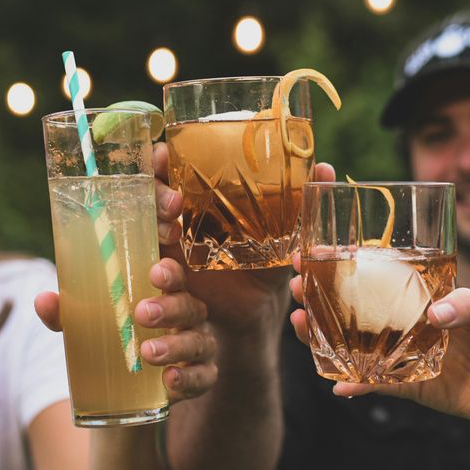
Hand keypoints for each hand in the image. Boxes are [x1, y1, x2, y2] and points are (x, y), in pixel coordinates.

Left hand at [34, 256, 214, 403]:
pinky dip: (188, 378)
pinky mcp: (201, 376)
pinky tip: (170, 379)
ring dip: (175, 345)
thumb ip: (69, 314)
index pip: (174, 275)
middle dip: (170, 307)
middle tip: (142, 313)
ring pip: (198, 341)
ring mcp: (198, 346)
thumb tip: (43, 300)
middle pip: (190, 305)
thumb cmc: (112, 342)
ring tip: (147, 351)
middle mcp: (187, 316)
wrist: (124, 393)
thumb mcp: (88, 326)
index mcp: (165, 294)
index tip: (154, 271)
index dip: (171, 271)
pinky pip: (203, 377)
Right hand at [147, 144, 335, 335]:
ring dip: (152, 229)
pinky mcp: (165, 279)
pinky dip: (153, 271)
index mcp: (199, 195)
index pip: (168, 163)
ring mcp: (165, 247)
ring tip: (170, 238)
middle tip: (174, 206)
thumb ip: (299, 201)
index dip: (160, 157)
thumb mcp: (284, 233)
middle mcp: (175, 216)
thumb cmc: (266, 262)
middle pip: (148, 191)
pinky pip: (147, 272)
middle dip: (156, 193)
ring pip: (142, 228)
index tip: (166, 159)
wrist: (256, 312)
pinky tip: (162, 277)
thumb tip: (327, 168)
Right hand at [288, 259, 469, 429]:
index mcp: (414, 294)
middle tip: (294, 285)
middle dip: (316, 296)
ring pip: (350, 344)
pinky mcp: (405, 385)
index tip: (310, 250)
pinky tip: (336, 385)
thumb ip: (467, 305)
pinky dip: (354, 385)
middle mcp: (399, 322)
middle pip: (348, 307)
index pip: (371, 274)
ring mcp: (398, 354)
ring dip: (321, 337)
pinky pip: (372, 384)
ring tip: (298, 324)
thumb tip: (437, 313)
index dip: (339, 263)